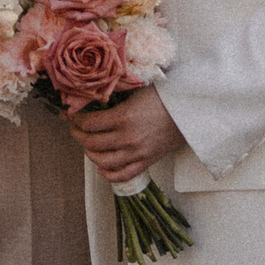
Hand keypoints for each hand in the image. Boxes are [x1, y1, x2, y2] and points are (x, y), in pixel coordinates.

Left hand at [68, 86, 185, 184]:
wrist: (192, 110)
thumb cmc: (167, 95)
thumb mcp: (137, 89)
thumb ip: (116, 94)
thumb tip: (94, 93)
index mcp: (124, 117)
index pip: (89, 123)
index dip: (75, 120)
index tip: (72, 115)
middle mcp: (128, 138)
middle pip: (91, 143)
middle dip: (77, 135)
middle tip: (75, 128)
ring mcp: (137, 153)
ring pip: (102, 161)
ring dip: (89, 153)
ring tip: (87, 144)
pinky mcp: (147, 162)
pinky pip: (121, 174)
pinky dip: (107, 172)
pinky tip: (102, 164)